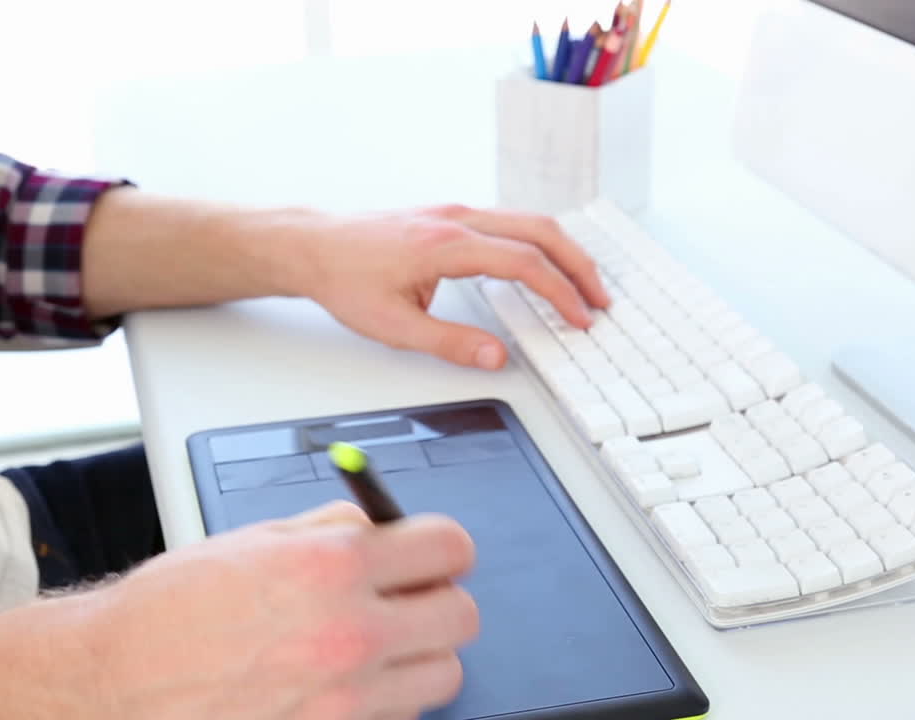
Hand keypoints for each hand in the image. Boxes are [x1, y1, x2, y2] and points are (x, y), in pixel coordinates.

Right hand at [78, 501, 478, 719]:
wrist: (119, 683)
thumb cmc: (173, 611)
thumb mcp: (255, 542)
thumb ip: (332, 532)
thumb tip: (383, 528)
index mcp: (332, 567)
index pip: (450, 547)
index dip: (441, 547)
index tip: (431, 553)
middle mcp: (350, 635)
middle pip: (462, 617)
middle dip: (437, 601)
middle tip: (405, 599)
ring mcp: (348, 701)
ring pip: (444, 676)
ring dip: (418, 657)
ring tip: (370, 648)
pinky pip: (401, 718)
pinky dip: (385, 702)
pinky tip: (341, 686)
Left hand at [302, 204, 609, 369]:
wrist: (313, 246)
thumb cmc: (345, 279)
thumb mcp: (393, 326)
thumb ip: (449, 343)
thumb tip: (496, 357)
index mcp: (445, 244)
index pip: (523, 262)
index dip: (560, 292)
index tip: (580, 317)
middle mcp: (456, 218)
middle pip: (540, 231)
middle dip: (578, 266)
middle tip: (601, 300)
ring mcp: (454, 211)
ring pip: (527, 220)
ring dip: (561, 251)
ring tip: (582, 285)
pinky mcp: (449, 214)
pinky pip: (508, 220)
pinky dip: (538, 242)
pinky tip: (543, 264)